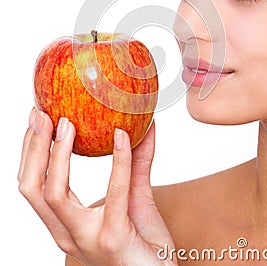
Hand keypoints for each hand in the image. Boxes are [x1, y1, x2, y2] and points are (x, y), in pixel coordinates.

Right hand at [18, 108, 176, 264]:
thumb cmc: (146, 243)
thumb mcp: (135, 196)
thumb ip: (134, 162)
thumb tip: (143, 124)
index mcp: (67, 224)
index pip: (34, 185)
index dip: (30, 151)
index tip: (37, 119)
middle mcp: (69, 233)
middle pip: (34, 188)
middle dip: (34, 148)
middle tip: (42, 115)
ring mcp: (87, 238)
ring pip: (54, 194)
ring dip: (57, 154)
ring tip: (67, 123)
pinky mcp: (114, 237)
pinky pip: (113, 191)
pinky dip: (116, 160)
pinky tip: (121, 136)